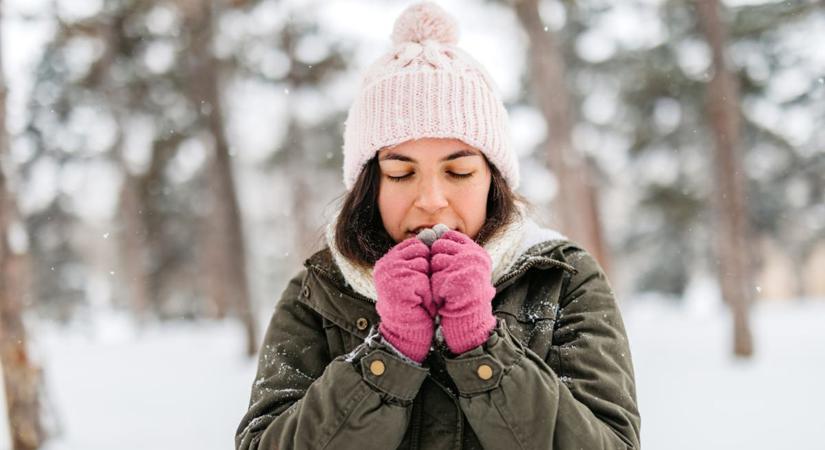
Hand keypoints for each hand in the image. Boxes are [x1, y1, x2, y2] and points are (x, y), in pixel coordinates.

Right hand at [374, 237, 435, 362]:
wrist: (406, 331)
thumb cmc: (414, 303)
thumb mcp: (415, 275)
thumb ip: (420, 255)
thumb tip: (434, 230)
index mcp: (388, 260)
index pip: (415, 244)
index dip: (425, 259)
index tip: (422, 276)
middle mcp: (386, 264)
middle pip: (420, 251)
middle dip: (427, 270)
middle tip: (419, 289)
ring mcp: (391, 274)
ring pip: (423, 264)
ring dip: (428, 283)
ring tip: (419, 297)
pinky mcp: (399, 285)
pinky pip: (423, 280)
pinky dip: (426, 294)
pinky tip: (419, 304)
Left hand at [430, 230, 496, 354]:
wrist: (468, 320)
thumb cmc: (462, 294)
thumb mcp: (462, 268)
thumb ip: (452, 250)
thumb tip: (434, 229)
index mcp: (477, 252)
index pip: (450, 236)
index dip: (441, 247)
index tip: (443, 262)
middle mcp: (474, 256)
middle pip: (439, 245)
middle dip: (437, 261)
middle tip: (446, 278)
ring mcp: (465, 266)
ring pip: (435, 259)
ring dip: (435, 274)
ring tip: (446, 287)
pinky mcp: (455, 278)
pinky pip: (434, 274)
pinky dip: (435, 286)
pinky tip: (445, 294)